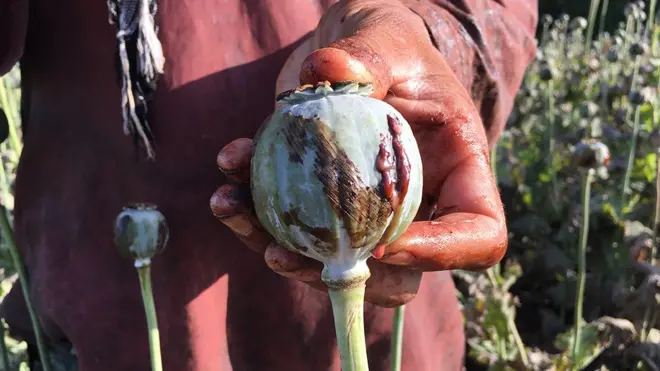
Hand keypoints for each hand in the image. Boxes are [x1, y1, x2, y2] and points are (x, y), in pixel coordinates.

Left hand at [210, 0, 506, 307]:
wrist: (355, 51)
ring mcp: (371, 215)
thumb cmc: (390, 44)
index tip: (384, 241)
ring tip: (229, 205)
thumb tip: (327, 70)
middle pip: (399, 274)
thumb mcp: (388, 40)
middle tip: (283, 255)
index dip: (439, 252)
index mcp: (459, 172)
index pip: (477, 235)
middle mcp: (420, 206)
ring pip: (338, 264)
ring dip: (278, 251)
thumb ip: (367, 57)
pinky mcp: (327, 209)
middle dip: (342, 274)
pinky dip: (254, 214)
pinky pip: (296, 232)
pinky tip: (227, 174)